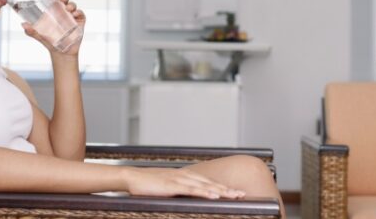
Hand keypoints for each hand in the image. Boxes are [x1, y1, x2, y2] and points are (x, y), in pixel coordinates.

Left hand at [21, 0, 85, 56]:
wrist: (61, 52)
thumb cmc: (50, 41)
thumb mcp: (39, 35)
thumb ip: (32, 31)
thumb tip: (23, 24)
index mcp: (53, 10)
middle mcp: (63, 11)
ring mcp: (72, 16)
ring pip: (73, 5)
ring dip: (71, 4)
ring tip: (68, 9)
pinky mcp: (79, 22)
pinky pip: (81, 14)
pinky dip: (78, 12)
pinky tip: (75, 15)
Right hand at [123, 167, 245, 199]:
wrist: (133, 177)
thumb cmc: (149, 185)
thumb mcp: (168, 188)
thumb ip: (181, 191)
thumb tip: (191, 198)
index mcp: (186, 177)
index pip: (209, 182)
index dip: (224, 187)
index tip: (236, 192)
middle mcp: (186, 176)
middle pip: (211, 183)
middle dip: (227, 188)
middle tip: (243, 194)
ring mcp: (180, 180)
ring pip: (205, 185)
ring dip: (221, 190)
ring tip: (234, 195)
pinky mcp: (172, 185)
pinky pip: (191, 189)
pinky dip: (204, 191)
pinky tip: (214, 194)